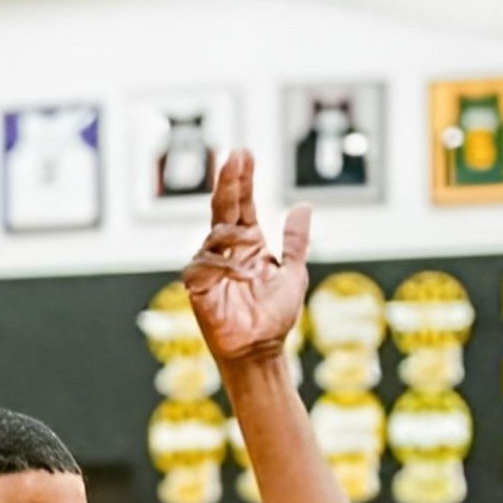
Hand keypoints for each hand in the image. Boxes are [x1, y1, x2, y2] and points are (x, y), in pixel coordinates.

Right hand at [183, 150, 310, 368]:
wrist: (262, 349)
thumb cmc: (274, 316)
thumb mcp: (294, 273)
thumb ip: (296, 241)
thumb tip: (303, 206)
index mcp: (248, 245)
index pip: (242, 204)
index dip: (242, 180)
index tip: (244, 153)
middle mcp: (227, 251)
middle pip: (224, 209)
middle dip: (229, 183)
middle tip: (234, 157)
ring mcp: (211, 268)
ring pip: (214, 236)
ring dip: (232, 233)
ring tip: (248, 239)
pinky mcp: (199, 289)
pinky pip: (203, 267)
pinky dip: (222, 267)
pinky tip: (240, 273)